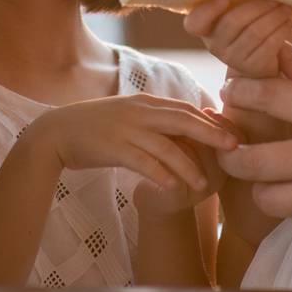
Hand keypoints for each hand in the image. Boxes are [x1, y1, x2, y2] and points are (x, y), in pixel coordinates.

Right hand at [31, 95, 237, 197]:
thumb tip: (185, 126)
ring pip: (167, 146)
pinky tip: (173, 188)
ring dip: (188, 166)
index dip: (211, 122)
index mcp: (146, 103)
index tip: (233, 135)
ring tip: (204, 184)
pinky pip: (143, 162)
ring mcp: (127, 129)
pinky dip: (161, 175)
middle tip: (235, 149)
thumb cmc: (97, 128)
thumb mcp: (129, 116)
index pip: (186, 109)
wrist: (57, 132)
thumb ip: (155, 120)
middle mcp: (140, 112)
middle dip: (212, 134)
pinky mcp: (113, 147)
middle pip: (184, 120)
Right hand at [183, 0, 291, 77]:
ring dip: (274, 16)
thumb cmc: (251, 23)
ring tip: (286, 8)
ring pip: (254, 32)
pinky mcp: (251, 67)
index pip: (194, 22)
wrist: (264, 59)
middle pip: (233, 22)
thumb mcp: (240, 8)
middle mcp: (213, 44)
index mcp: (205, 27)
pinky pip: (267, 45)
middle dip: (258, 6)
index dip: (207, 10)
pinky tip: (288, 23)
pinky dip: (281, 31)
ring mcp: (231, 58)